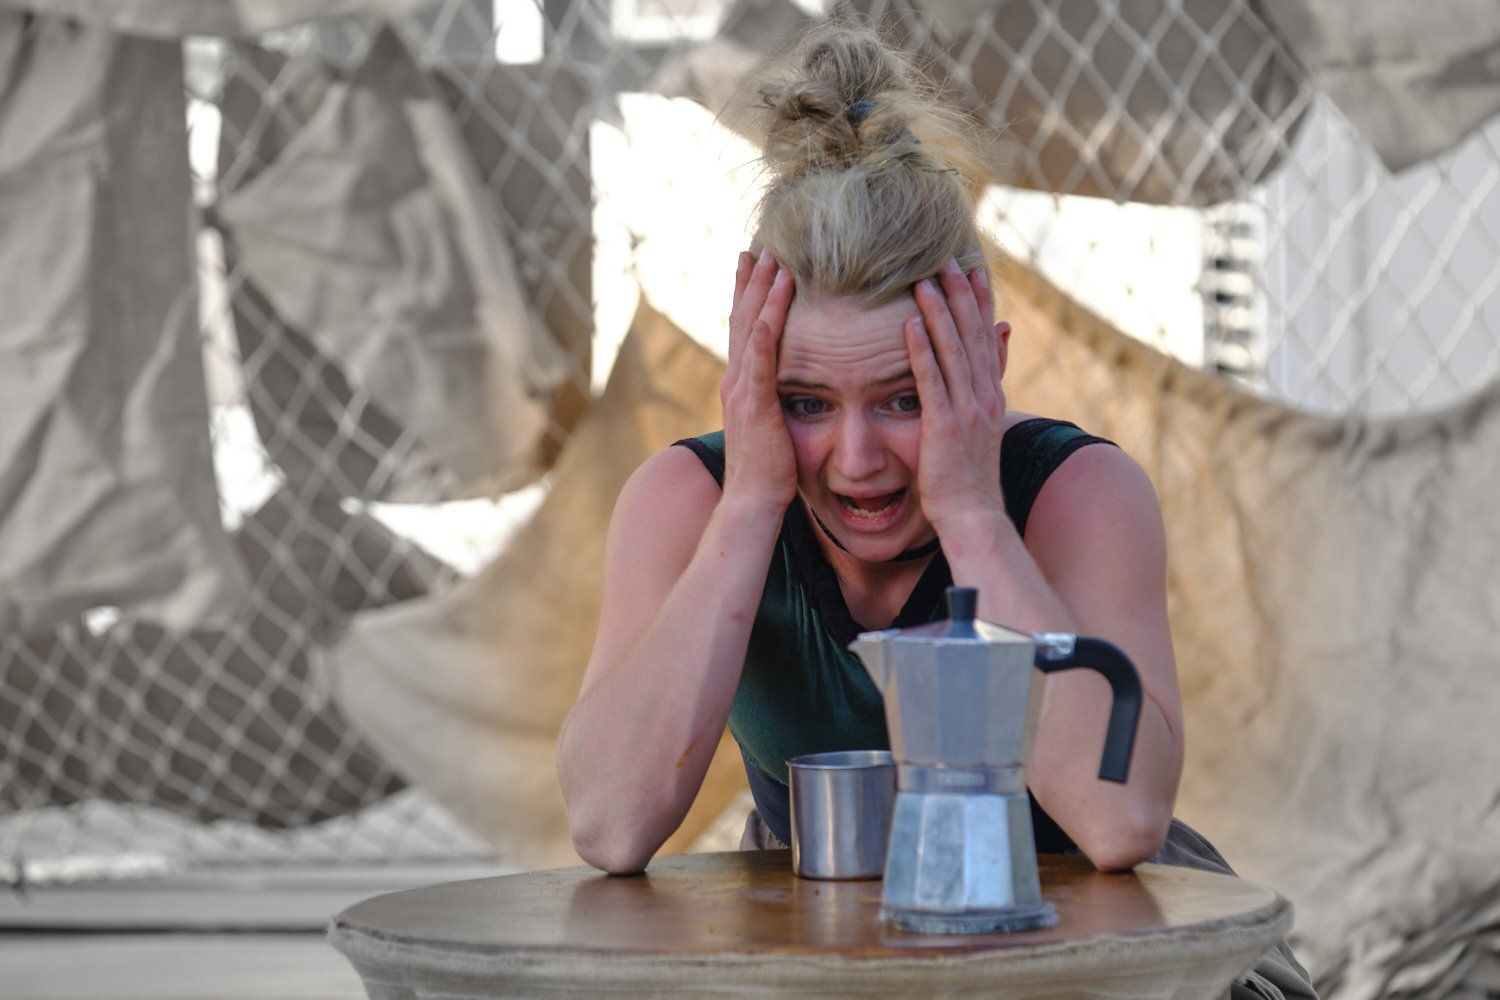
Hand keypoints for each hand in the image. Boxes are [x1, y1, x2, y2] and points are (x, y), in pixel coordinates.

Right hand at [720, 251, 797, 512]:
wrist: (752, 502)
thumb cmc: (769, 471)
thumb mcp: (773, 425)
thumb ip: (776, 400)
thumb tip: (792, 384)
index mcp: (742, 384)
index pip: (745, 329)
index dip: (749, 295)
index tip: (757, 264)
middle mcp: (736, 381)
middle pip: (742, 319)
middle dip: (751, 282)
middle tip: (761, 247)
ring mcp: (743, 393)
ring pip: (750, 333)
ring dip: (761, 295)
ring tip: (773, 262)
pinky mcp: (755, 408)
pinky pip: (760, 365)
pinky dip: (763, 335)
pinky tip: (768, 311)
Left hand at [904, 258, 1011, 533]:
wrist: (973, 516)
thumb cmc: (967, 476)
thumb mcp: (981, 425)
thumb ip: (986, 383)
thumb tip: (1001, 337)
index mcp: (990, 394)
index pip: (985, 337)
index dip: (978, 301)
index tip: (970, 268)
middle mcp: (983, 396)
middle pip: (972, 334)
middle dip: (960, 294)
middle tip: (946, 257)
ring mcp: (965, 411)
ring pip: (953, 350)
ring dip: (940, 312)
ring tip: (926, 279)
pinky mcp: (943, 426)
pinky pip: (931, 381)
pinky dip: (922, 350)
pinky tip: (911, 323)